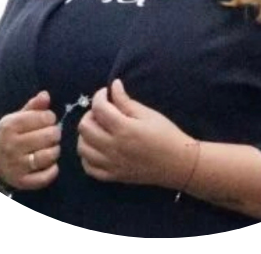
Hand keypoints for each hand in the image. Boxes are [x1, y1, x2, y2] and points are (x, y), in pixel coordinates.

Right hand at [0, 91, 60, 190]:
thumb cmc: (11, 134)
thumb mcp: (18, 117)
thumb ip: (34, 106)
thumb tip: (46, 95)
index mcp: (10, 126)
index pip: (43, 117)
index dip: (50, 117)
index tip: (48, 120)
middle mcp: (11, 146)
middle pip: (48, 136)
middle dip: (54, 133)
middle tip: (52, 134)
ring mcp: (16, 166)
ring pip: (48, 156)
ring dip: (55, 150)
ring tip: (51, 147)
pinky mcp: (21, 182)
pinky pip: (44, 178)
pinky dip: (52, 170)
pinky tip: (51, 164)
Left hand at [77, 79, 194, 188]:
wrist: (178, 163)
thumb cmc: (166, 134)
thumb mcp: (147, 114)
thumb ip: (126, 101)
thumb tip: (113, 85)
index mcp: (123, 129)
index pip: (99, 108)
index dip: (99, 96)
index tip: (106, 92)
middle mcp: (113, 147)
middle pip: (84, 128)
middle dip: (90, 114)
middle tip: (103, 110)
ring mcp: (111, 164)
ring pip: (82, 148)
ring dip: (86, 134)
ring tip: (99, 128)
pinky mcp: (113, 176)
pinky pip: (88, 167)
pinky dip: (87, 155)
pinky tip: (96, 147)